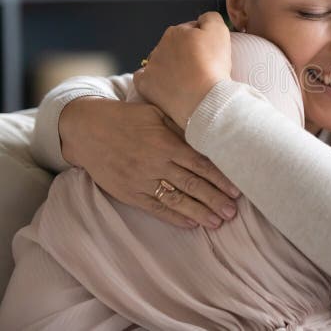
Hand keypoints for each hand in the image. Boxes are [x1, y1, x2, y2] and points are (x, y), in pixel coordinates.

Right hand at [60, 96, 240, 228]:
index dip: (219, 178)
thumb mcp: (155, 114)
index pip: (200, 164)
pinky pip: (155, 208)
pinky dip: (174, 217)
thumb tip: (208, 134)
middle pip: (192, 185)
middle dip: (214, 200)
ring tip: (217, 223)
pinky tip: (191, 224)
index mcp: (166, 143)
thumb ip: (180, 127)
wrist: (87, 130)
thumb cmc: (127, 118)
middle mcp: (155, 164)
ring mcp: (141, 181)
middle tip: (233, 212)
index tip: (236, 190)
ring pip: (176, 200)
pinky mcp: (129, 193)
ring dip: (199, 213)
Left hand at [134, 12, 231, 128]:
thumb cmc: (213, 66)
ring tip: (188, 80)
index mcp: (176, 31)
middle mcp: (159, 45)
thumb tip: (202, 19)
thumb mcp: (220, 31)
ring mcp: (151, 66)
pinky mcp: (145, 85)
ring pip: (161, 61)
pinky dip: (154, 81)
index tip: (211, 53)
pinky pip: (144, 78)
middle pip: (175, 46)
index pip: (190, 31)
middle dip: (186, 53)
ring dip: (171, 67)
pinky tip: (166, 86)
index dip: (203, 41)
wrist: (203, 98)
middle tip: (203, 67)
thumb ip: (210, 18)